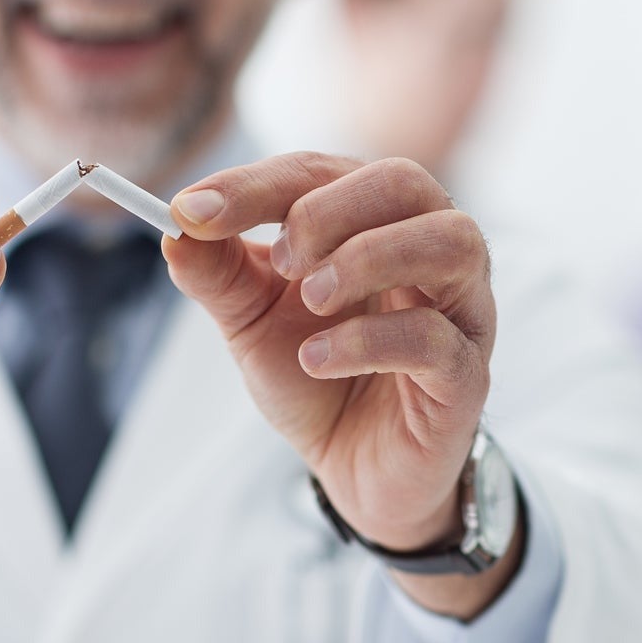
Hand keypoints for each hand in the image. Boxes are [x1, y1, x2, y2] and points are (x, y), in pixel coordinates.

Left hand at [163, 154, 509, 616]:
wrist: (356, 470)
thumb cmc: (317, 377)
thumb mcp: (252, 320)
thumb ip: (218, 272)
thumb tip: (175, 228)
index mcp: (376, 221)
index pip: (323, 172)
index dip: (257, 185)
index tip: (193, 210)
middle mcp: (432, 251)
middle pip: (406, 182)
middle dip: (330, 210)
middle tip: (280, 260)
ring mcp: (461, 311)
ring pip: (452, 242)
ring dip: (370, 258)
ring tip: (313, 300)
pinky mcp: (467, 377)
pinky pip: (435, 339)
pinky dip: (369, 340)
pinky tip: (318, 360)